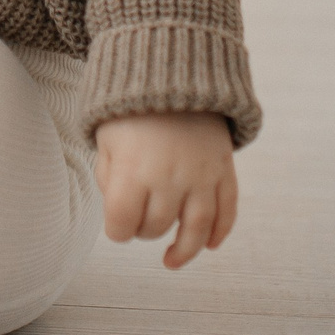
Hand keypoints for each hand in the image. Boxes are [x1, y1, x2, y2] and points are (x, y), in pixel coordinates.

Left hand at [94, 112, 237, 269]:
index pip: (122, 224)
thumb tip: (121, 214)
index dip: (116, 230)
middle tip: (140, 219)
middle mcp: (169, 177)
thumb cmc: (132, 111)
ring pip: (196, 228)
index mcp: (133, 170)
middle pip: (156, 227)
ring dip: (185, 250)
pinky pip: (227, 209)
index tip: (117, 224)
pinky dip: (220, 231)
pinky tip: (209, 245)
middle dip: (144, 230)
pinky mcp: (223, 169)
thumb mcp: (106, 141)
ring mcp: (201, 175)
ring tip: (172, 261)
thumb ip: (110, 180)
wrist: (174, 73)